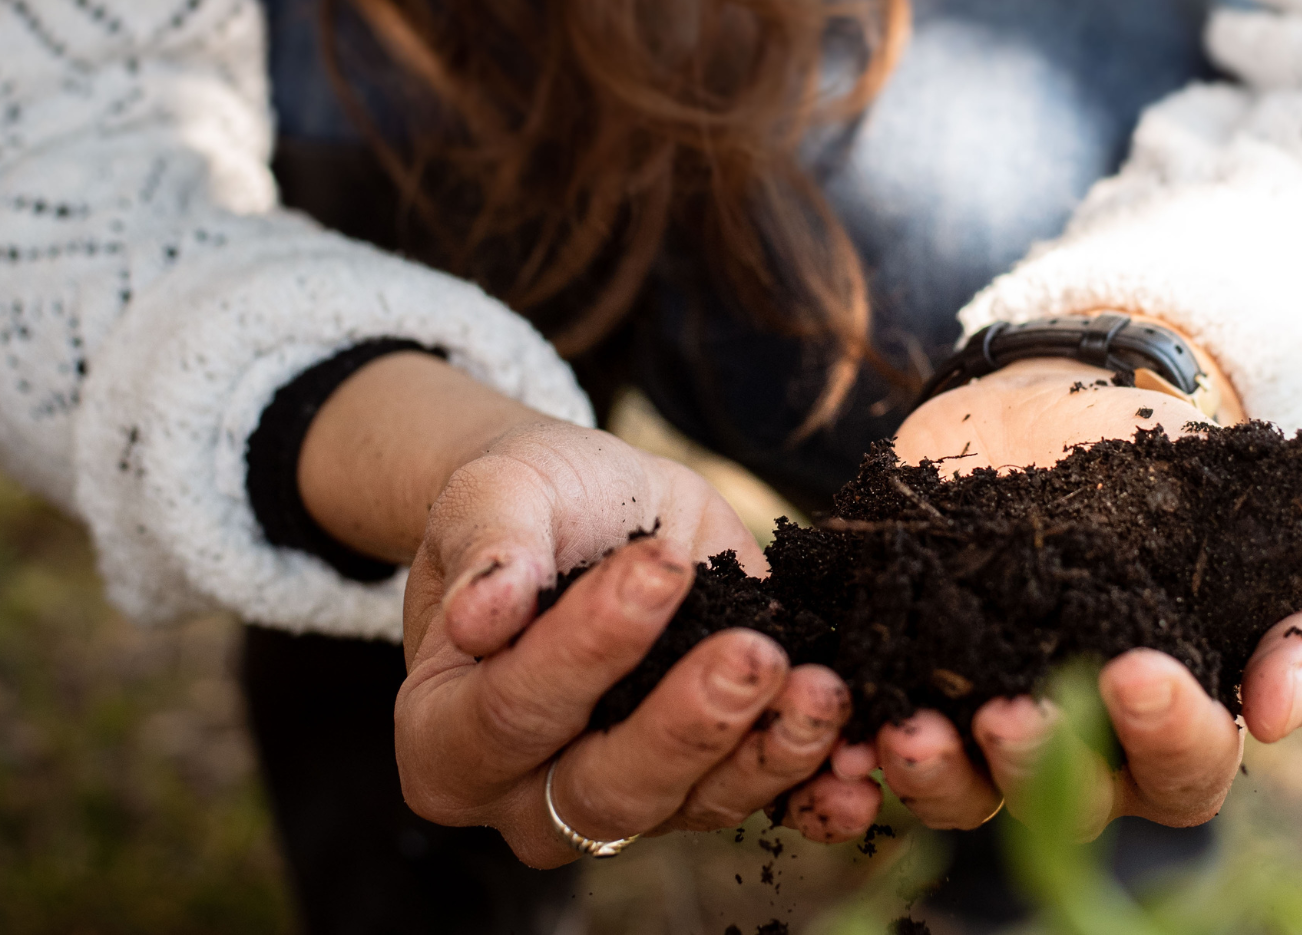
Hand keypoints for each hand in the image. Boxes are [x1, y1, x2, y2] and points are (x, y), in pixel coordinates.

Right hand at [300, 356, 876, 863]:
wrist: (590, 505)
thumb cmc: (525, 502)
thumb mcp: (494, 495)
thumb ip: (490, 547)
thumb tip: (485, 615)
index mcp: (443, 732)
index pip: (513, 709)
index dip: (589, 648)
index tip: (660, 568)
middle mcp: (522, 793)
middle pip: (605, 787)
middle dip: (689, 724)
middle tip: (756, 653)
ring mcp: (618, 800)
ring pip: (692, 805)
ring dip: (769, 754)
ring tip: (824, 689)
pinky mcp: (699, 786)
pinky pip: (755, 803)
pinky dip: (812, 791)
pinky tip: (859, 768)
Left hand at [831, 350, 1301, 836]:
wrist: (1077, 398)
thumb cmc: (1196, 483)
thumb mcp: (1282, 543)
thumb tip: (1273, 717)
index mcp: (1176, 726)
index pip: (1182, 769)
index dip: (1163, 734)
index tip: (1134, 669)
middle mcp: (1083, 745)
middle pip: (1066, 801)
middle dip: (1036, 762)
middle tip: (1011, 711)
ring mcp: (986, 711)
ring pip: (963, 791)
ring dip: (934, 773)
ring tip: (907, 726)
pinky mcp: (908, 667)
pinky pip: (872, 729)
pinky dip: (849, 734)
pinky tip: (830, 707)